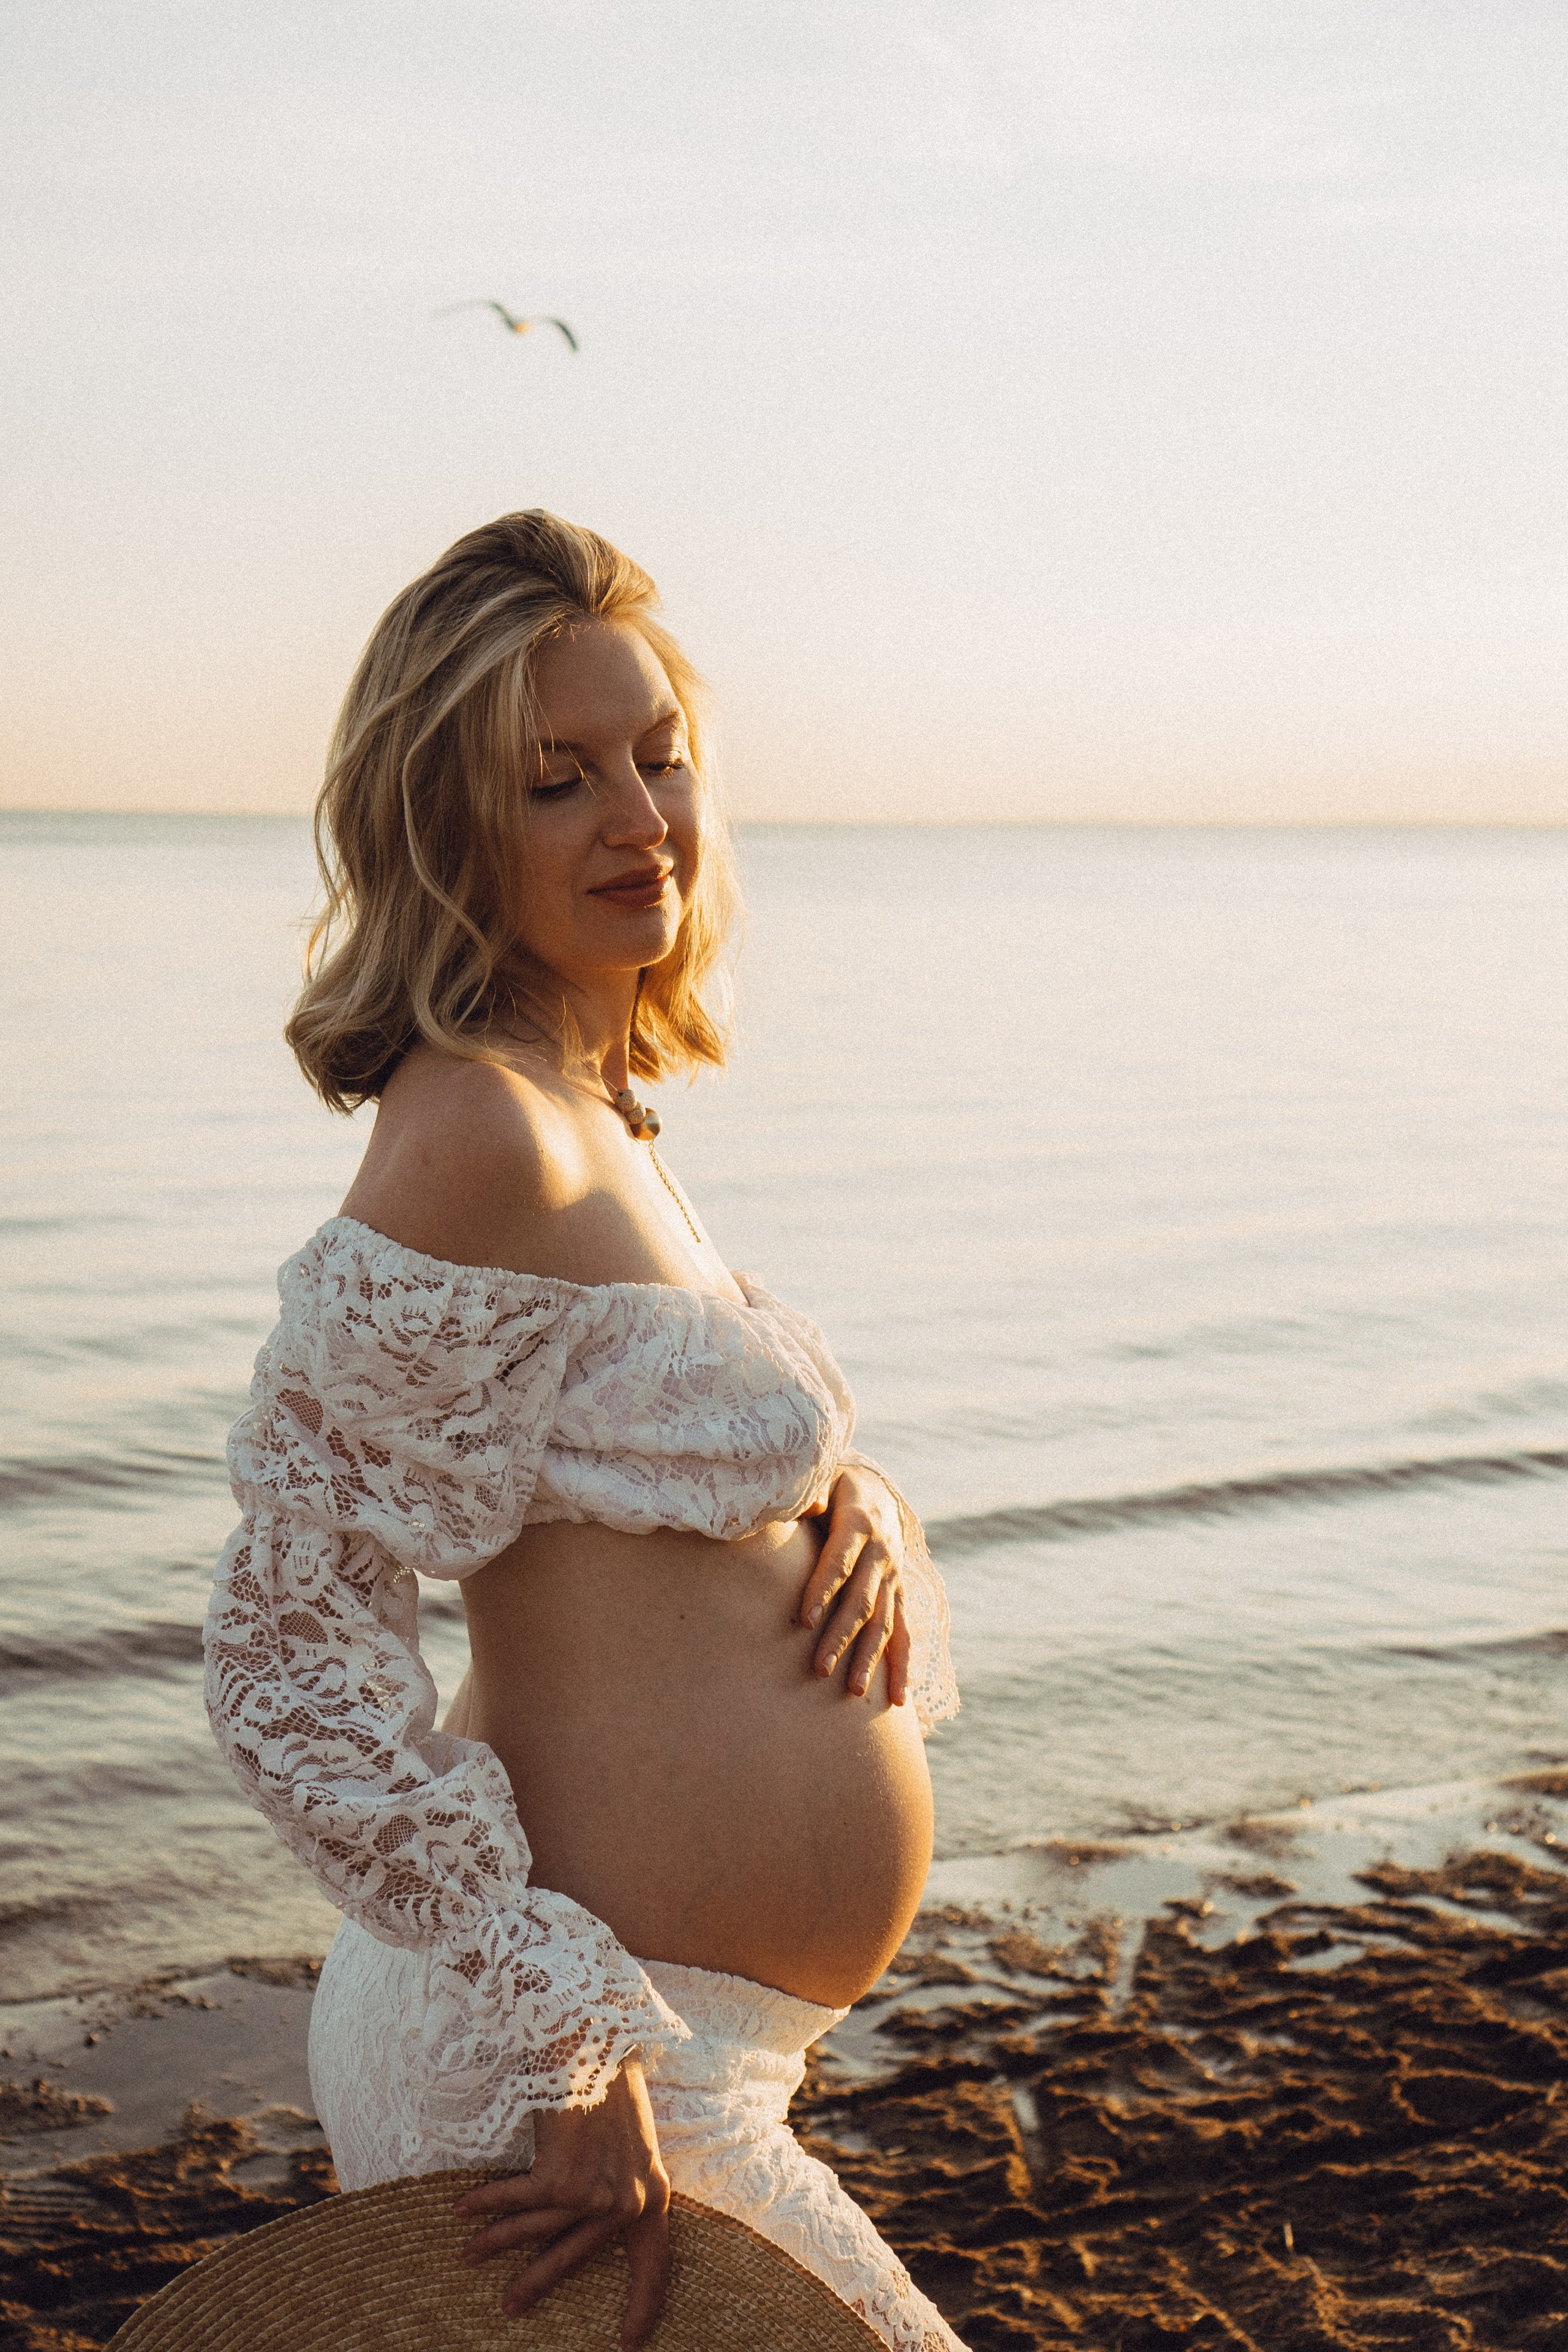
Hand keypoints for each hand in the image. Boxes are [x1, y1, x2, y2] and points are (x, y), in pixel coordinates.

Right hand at [454, 2059, 670, 2348]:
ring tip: (467, 2255)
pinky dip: (488, 2204)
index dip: (643, 2305)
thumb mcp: (633, 2137)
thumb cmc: (612, 2076)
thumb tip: (597, 2211)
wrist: (595, 2037)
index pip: (655, 2264)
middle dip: (537, 2281)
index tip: (629, 2344)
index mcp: (654, 2192)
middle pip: (578, 2257)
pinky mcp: (562, 2183)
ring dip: (496, 2242)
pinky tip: (465, 2208)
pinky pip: (516, 2202)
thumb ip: (620, 2176)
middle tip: (511, 2309)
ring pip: (537, 2231)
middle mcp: (628, 2202)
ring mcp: (594, 2196)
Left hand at [798, 1463, 910, 1703]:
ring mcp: (894, 1577)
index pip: (840, 1560)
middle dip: (841, 1635)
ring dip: (869, 1657)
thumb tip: (805, 1506)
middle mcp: (882, 1553)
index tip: (804, 1620)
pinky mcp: (898, 1594)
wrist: (872, 1487)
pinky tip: (898, 1701)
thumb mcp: (818, 1478)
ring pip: (884, 1622)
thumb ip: (807, 1494)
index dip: (823, 1588)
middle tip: (819, 1669)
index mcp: (860, 1522)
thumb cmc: (829, 1485)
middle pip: (862, 1599)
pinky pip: (904, 1633)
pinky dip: (901, 1666)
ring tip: (853, 1692)